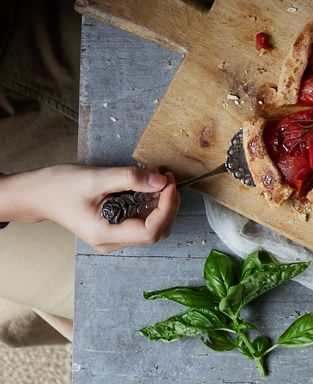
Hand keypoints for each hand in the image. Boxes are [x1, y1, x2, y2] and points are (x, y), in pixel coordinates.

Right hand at [8, 165, 179, 253]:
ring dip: (162, 202)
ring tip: (158, 177)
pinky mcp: (114, 226)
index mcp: (105, 234)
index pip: (151, 231)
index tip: (169, 183)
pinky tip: (149, 184)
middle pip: (156, 231)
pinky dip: (152, 202)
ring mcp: (113, 235)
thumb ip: (131, 179)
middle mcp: (111, 241)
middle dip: (168, 204)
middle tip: (166, 176)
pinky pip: (142, 219)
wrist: (39, 193)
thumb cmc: (61, 186)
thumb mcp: (97, 178)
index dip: (167, 208)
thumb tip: (161, 181)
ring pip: (152, 226)